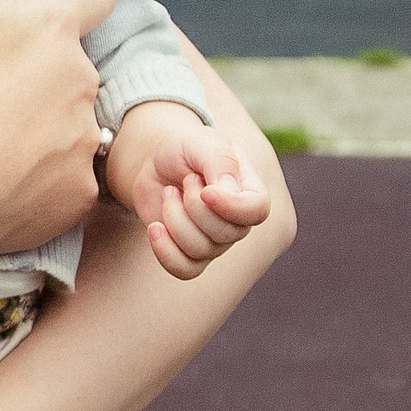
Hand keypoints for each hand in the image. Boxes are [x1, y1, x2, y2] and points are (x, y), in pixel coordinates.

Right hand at [0, 0, 118, 297]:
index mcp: (55, 26)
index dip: (71, 0)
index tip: (38, 19)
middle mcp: (83, 79)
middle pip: (77, 63)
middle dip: (46, 69)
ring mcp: (82, 140)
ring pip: (71, 120)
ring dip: (43, 122)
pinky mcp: (75, 194)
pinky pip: (64, 176)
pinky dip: (39, 175)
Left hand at [111, 101, 272, 278]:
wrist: (156, 162)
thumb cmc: (185, 149)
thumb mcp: (202, 141)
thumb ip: (220, 161)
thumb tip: (228, 193)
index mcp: (249, 191)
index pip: (256, 211)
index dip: (230, 206)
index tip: (204, 189)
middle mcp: (237, 221)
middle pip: (224, 234)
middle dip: (193, 204)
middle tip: (185, 179)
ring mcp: (214, 241)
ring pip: (199, 250)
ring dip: (174, 218)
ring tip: (170, 192)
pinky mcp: (189, 253)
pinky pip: (184, 269)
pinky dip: (165, 251)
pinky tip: (154, 227)